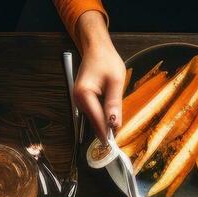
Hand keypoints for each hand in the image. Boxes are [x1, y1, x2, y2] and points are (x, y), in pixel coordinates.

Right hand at [72, 11, 124, 137]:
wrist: (96, 48)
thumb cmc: (106, 60)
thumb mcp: (115, 81)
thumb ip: (114, 104)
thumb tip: (114, 125)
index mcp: (84, 95)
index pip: (97, 121)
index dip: (107, 134)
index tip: (114, 148)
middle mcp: (77, 100)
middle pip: (94, 123)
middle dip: (107, 129)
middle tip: (120, 138)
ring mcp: (78, 100)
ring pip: (94, 120)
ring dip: (105, 123)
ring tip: (117, 122)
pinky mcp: (82, 100)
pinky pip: (94, 113)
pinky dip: (103, 116)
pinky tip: (110, 114)